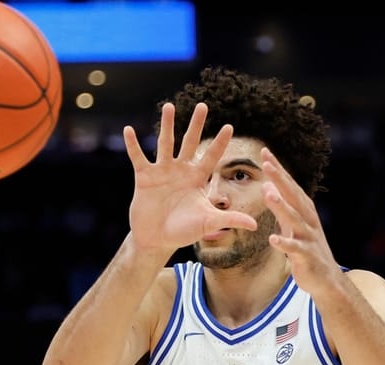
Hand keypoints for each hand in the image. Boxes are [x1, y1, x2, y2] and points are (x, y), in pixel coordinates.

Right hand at [123, 102, 257, 250]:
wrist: (156, 239)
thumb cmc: (183, 231)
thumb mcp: (208, 223)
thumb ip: (230, 220)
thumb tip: (255, 225)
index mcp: (197, 178)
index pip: (211, 157)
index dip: (220, 143)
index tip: (230, 126)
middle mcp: (180, 171)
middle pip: (190, 142)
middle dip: (196, 125)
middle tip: (203, 105)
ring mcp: (162, 172)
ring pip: (165, 143)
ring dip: (167, 125)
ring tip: (168, 106)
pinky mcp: (144, 177)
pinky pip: (138, 158)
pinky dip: (132, 145)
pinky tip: (128, 130)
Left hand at [260, 147, 342, 292]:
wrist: (327, 279)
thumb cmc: (307, 249)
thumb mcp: (293, 225)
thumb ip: (281, 207)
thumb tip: (267, 186)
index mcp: (304, 210)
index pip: (289, 185)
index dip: (278, 169)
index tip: (264, 152)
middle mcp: (308, 220)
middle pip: (293, 195)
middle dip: (279, 179)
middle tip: (266, 162)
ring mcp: (309, 237)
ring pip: (294, 218)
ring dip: (281, 206)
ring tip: (268, 193)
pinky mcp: (306, 256)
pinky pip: (294, 249)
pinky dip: (284, 243)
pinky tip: (272, 239)